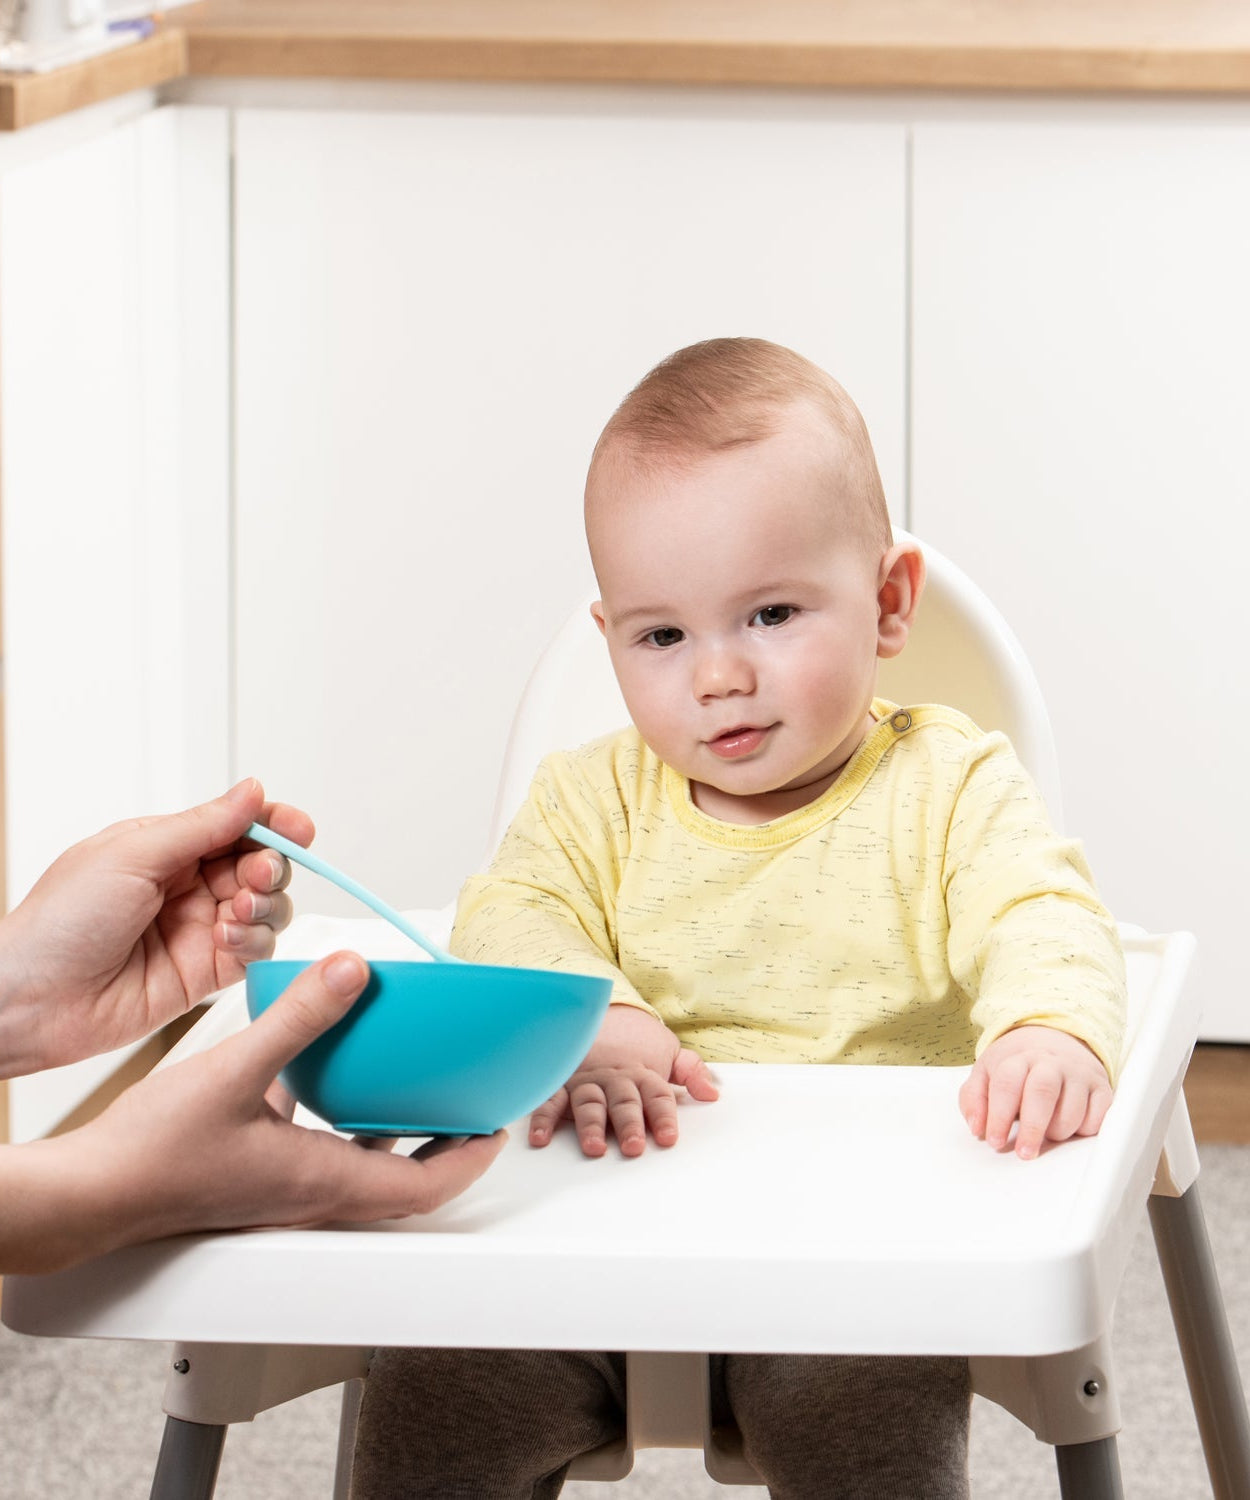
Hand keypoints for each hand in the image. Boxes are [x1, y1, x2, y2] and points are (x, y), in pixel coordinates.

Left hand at [0, 779, 312, 1076]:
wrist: (31, 999)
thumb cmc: (60, 922)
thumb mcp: (132, 855)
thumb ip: (202, 826)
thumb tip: (253, 791)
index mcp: (166, 847)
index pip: (236, 825)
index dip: (273, 824)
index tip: (299, 829)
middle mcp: (188, 886)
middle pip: (261, 866)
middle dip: (271, 867)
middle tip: (258, 876)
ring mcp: (199, 929)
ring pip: (267, 908)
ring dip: (266, 905)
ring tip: (238, 912)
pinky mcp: (206, 973)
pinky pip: (255, 951)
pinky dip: (255, 942)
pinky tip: (228, 939)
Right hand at [0, 952, 506, 1273]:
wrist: (91, 1192)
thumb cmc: (154, 1153)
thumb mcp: (238, 1067)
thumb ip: (300, 1016)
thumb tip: (353, 970)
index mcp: (323, 1183)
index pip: (426, 1187)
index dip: (471, 1158)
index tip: (500, 1125)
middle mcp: (312, 1195)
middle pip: (405, 1181)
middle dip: (447, 1148)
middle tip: (472, 1107)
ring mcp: (284, 1190)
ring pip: (364, 1168)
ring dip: (399, 1135)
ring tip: (419, 1089)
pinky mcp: (257, 1175)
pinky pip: (322, 1152)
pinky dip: (345, 1122)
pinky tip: (328, 1079)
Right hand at [529, 1004, 718, 1157]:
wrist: (597, 1009)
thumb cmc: (635, 1040)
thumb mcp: (668, 1050)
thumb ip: (690, 1072)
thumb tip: (712, 1093)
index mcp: (642, 1073)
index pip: (657, 1095)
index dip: (663, 1117)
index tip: (668, 1138)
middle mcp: (614, 1078)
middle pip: (623, 1102)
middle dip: (628, 1124)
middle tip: (634, 1146)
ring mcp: (586, 1080)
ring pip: (589, 1103)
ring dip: (590, 1125)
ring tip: (595, 1146)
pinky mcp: (561, 1082)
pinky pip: (551, 1099)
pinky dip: (543, 1118)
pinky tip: (542, 1137)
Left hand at [959, 1025, 1112, 1160]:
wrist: (1054, 1038)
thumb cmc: (1017, 1065)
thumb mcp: (986, 1073)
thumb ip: (973, 1099)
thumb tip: (977, 1127)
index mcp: (1018, 1057)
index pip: (1007, 1084)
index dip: (999, 1116)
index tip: (995, 1141)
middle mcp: (1051, 1062)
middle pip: (1042, 1093)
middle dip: (1032, 1128)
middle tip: (1024, 1152)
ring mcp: (1079, 1074)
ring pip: (1072, 1112)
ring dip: (1057, 1132)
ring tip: (1046, 1131)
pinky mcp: (1102, 1088)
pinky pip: (1097, 1118)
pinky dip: (1084, 1130)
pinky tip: (1071, 1124)